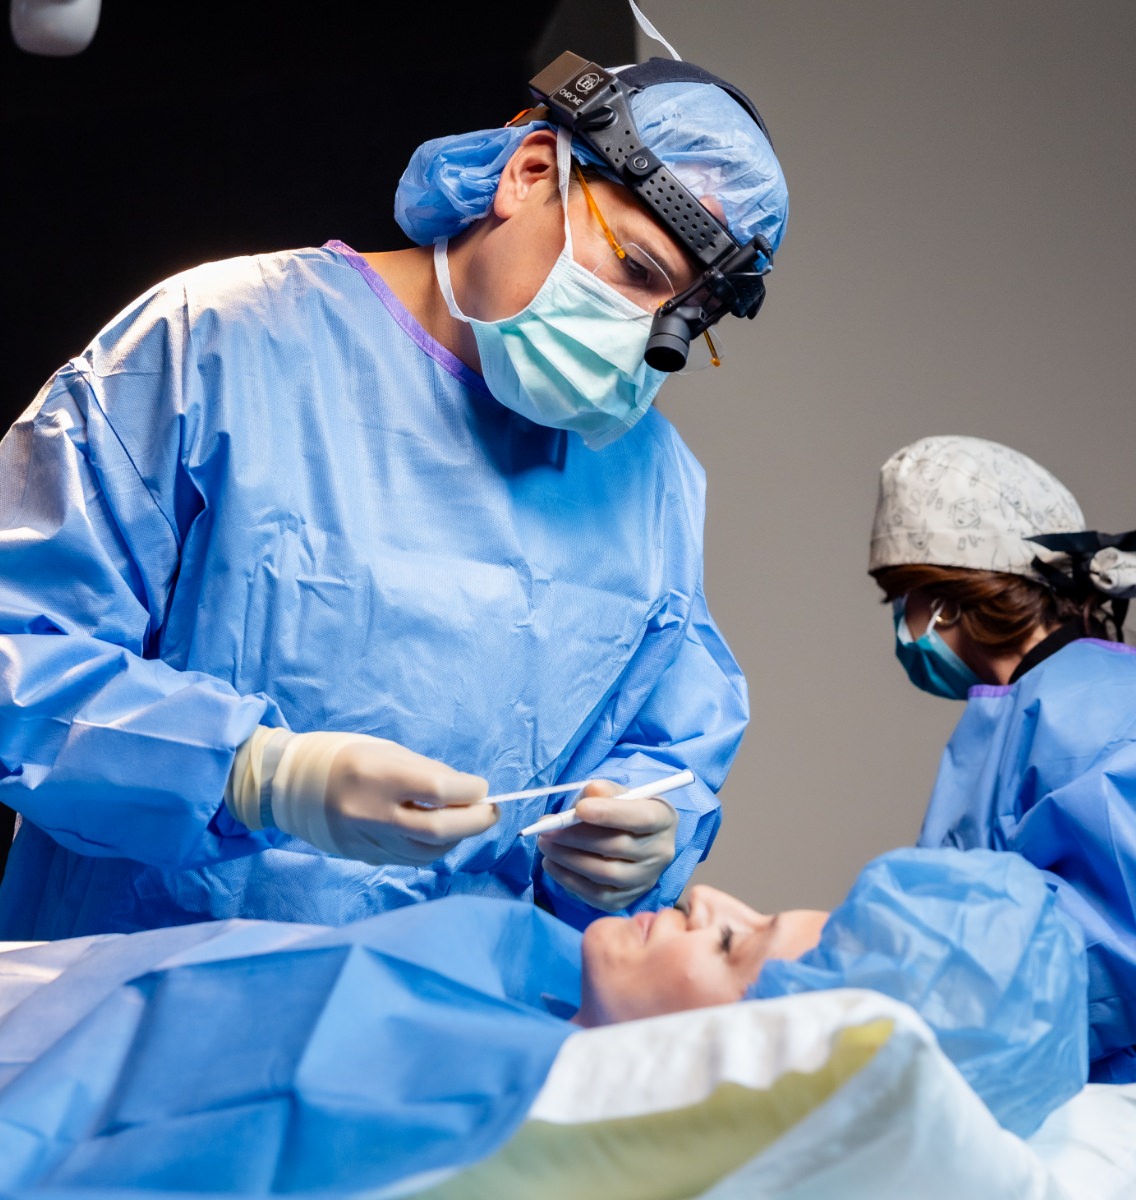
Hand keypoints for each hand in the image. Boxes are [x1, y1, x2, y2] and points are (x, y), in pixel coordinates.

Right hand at [318, 738, 494, 865]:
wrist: (293, 785)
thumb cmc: (346, 757)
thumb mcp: (387, 751)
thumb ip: (426, 772)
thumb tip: (466, 791)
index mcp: (378, 776)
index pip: (438, 790)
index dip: (470, 790)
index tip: (482, 788)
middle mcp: (372, 812)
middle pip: (439, 829)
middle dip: (475, 822)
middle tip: (492, 811)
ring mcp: (367, 840)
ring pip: (428, 852)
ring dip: (457, 838)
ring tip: (466, 821)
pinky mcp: (364, 857)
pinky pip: (410, 859)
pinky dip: (433, 849)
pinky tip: (440, 835)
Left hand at [538, 780, 678, 911]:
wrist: (631, 838)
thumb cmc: (622, 810)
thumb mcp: (617, 793)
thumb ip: (604, 791)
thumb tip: (590, 795)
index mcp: (663, 818)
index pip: (641, 818)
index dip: (610, 813)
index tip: (579, 808)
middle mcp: (661, 852)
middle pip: (617, 847)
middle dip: (576, 837)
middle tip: (547, 829)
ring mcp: (645, 879)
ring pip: (605, 873)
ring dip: (568, 858)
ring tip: (545, 844)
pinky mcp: (627, 899)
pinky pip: (596, 894)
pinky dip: (569, 880)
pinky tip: (552, 864)